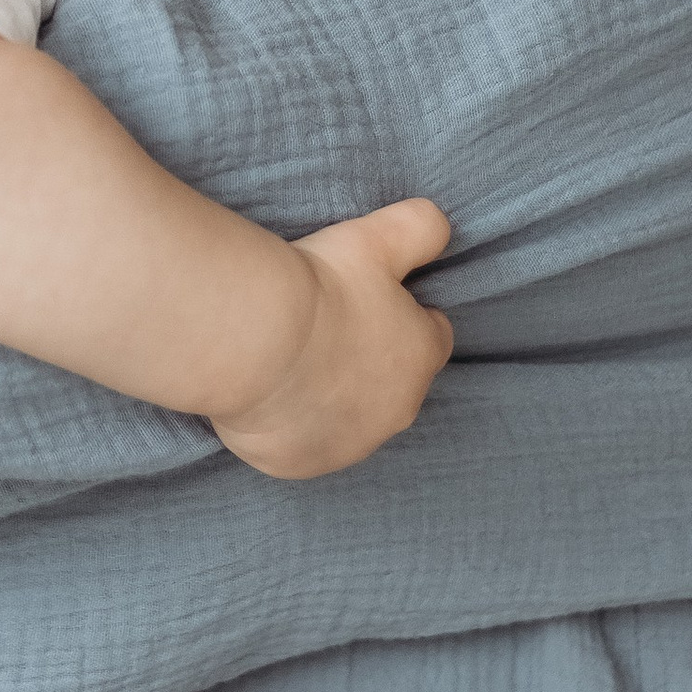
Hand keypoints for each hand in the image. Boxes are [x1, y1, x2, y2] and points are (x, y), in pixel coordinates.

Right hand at [210, 196, 452, 480]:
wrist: (254, 340)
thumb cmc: (322, 288)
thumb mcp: (381, 236)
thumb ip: (422, 227)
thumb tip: (437, 229)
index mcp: (422, 356)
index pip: (431, 335)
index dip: (403, 315)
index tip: (368, 301)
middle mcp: (396, 411)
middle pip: (392, 384)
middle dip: (367, 361)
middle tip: (321, 329)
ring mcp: (348, 445)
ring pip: (348, 420)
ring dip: (330, 397)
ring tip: (289, 361)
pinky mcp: (301, 465)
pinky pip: (300, 444)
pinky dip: (289, 425)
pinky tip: (265, 392)